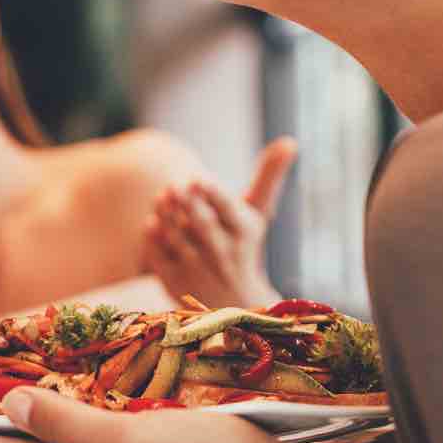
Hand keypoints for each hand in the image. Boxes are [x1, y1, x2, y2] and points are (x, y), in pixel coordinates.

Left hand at [142, 138, 296, 309]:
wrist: (233, 302)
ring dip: (167, 216)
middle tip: (175, 186)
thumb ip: (268, 177)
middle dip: (188, 204)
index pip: (229, 212)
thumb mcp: (258, 214)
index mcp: (244, 233)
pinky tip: (152, 222)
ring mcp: (198, 270)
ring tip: (162, 196)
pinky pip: (160, 257)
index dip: (212, 196)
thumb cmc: (243, 243)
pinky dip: (154, 239)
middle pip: (203, 225)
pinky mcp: (175, 281)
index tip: (198, 179)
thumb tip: (290, 140)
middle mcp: (224, 254)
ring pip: (178, 239)